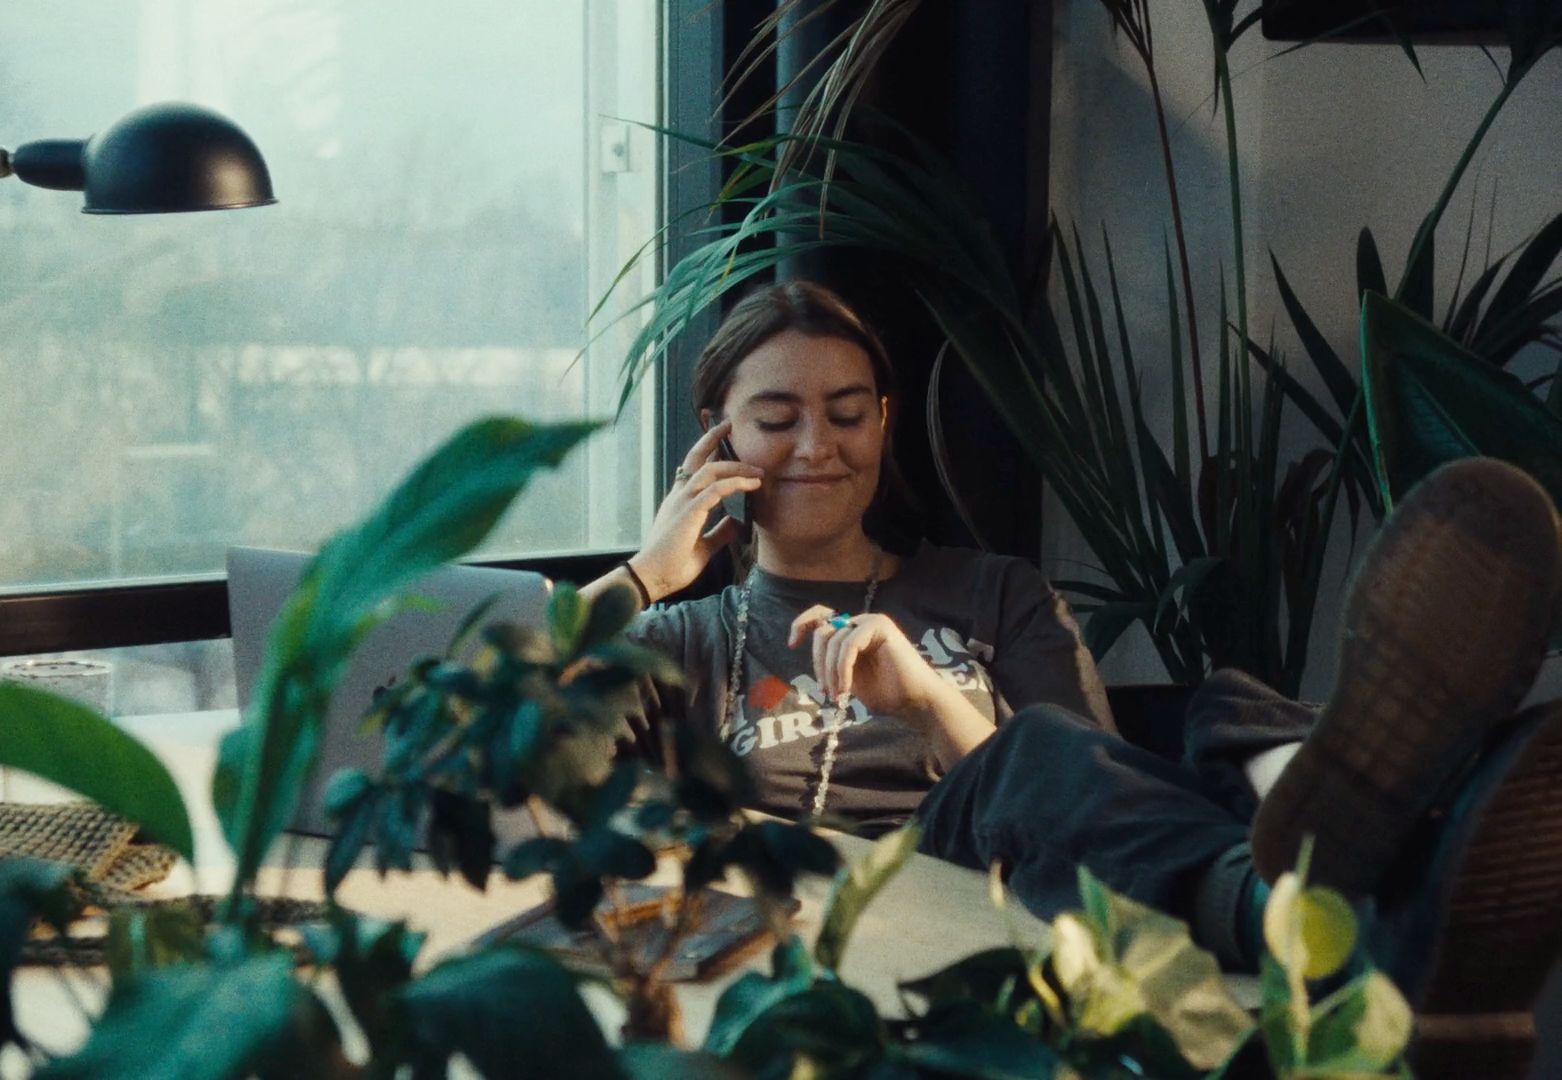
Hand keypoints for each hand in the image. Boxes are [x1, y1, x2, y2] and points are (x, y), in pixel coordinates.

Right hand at [628, 419, 762, 600]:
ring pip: (709, 470)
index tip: (723, 438)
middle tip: (730, 424)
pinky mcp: (689, 513)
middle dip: (713, 438)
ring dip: (735, 465)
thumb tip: (738, 523)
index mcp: (680, 502)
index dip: (707, 451)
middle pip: (696, 457)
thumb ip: (720, 532)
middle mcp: (679, 496)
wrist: (653, 578)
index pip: (693, 469)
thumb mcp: (704, 546)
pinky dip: (735, 483)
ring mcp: (682, 502)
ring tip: (757, 469)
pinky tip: (752, 484)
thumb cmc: (673, 565)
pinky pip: (715, 490)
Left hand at [788, 606, 941, 722]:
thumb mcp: (846, 677)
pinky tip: (847, 688)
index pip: (820, 616)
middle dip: (818, 664)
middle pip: (823, 632)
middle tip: (825, 691)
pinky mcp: (880, 626)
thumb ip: (831, 661)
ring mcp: (871, 622)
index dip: (801, 624)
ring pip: (833, 640)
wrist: (914, 701)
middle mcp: (860, 623)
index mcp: (851, 632)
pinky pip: (848, 644)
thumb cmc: (885, 693)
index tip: (791, 644)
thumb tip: (806, 650)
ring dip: (830, 672)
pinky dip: (843, 669)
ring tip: (838, 695)